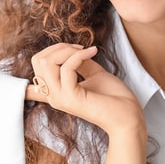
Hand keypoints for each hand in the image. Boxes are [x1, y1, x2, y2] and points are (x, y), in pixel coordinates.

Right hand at [25, 43, 144, 135]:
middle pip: (38, 61)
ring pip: (46, 62)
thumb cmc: (113, 97)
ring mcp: (60, 98)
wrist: (129, 116)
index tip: (72, 51)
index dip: (50, 52)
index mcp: (56, 92)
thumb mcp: (92, 73)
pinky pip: (66, 68)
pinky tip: (93, 53)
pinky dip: (79, 55)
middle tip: (81, 49)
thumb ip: (78, 62)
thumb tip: (70, 49)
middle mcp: (53, 96)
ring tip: (86, 51)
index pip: (35, 69)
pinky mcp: (71, 98)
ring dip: (67, 50)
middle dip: (59, 47)